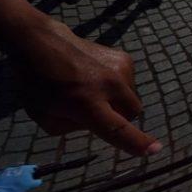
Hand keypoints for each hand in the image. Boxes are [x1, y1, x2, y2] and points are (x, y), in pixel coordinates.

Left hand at [3, 17, 160, 156]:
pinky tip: (96, 77)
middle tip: (96, 113)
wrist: (38, 42)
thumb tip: (98, 122)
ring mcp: (118, 67)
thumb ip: (77, 128)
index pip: (118, 129)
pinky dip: (117, 86)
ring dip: (118, 102)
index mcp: (86, 104)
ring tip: (92, 90)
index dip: (137, 143)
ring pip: (132, 98)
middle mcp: (107, 85)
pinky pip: (129, 82)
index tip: (155, 149)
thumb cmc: (36, 83)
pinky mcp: (122, 56)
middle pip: (131, 114)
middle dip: (120, 120)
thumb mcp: (48, 119)